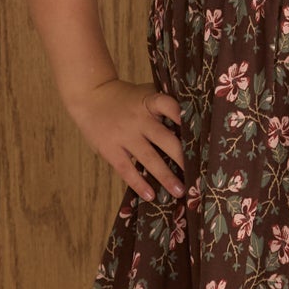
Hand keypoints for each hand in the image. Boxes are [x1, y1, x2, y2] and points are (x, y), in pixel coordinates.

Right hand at [69, 77, 186, 201]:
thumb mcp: (145, 93)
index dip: (183, 117)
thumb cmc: (126, 98)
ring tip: (180, 191)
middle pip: (165, 139)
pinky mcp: (110, 149)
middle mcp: (139, 119)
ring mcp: (124, 135)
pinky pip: (127, 169)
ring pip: (149, 158)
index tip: (199, 132)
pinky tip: (151, 195)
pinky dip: (139, 183)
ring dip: (166, 177)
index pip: (169, 106)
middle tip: (198, 175)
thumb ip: (164, 103)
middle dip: (183, 158)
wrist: (89, 97)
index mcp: (150, 102)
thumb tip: (194, 119)